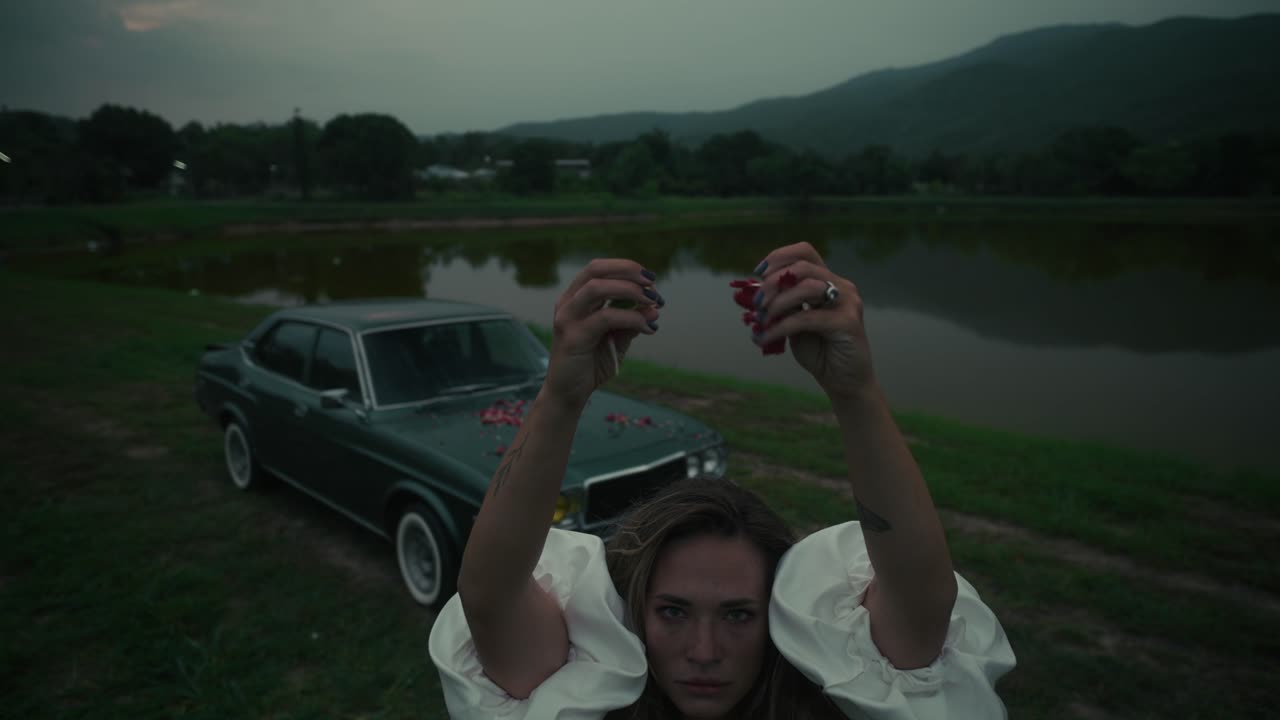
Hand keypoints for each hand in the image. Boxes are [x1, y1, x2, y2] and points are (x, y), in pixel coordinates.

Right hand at [544, 259, 661, 408]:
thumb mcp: (617, 339)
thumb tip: (655, 307)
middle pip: (595, 269)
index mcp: (576, 298)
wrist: (568, 393)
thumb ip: (632, 322)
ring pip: (597, 288)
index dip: (626, 267)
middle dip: (628, 270)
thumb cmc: (591, 364)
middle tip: (653, 285)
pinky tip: (647, 328)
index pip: (599, 268)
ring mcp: (567, 318)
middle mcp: (568, 303)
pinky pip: (605, 318)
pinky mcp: (572, 337)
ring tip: (652, 302)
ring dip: (630, 290)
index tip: (651, 280)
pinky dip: (631, 318)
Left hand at [752, 242, 875, 398]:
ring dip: (777, 303)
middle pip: (802, 267)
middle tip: (756, 302)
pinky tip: (765, 338)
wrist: (843, 381)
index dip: (779, 257)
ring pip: (806, 288)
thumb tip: (753, 291)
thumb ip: (782, 305)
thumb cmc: (819, 352)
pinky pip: (807, 318)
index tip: (757, 272)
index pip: (804, 252)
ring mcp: (848, 302)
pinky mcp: (848, 322)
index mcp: (828, 281)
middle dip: (773, 282)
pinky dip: (781, 327)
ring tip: (761, 321)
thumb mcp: (794, 323)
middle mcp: (841, 286)